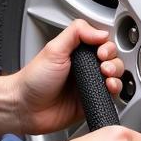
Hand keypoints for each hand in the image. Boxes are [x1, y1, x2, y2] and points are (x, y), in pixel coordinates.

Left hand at [0, 19, 123, 137]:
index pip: (101, 43)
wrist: (25, 108)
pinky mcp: (91, 101)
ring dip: (116, 74)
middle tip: (103, 64)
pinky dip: (115, 92)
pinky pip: (111, 96)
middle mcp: (84, 67)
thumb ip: (76, 33)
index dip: (106, 45)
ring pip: (115, 76)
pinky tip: (108, 89)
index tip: (101, 51)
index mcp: (76, 52)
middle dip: (113, 60)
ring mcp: (89, 85)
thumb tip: (99, 31)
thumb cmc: (33, 80)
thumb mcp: (53, 49)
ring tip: (106, 76)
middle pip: (112, 59)